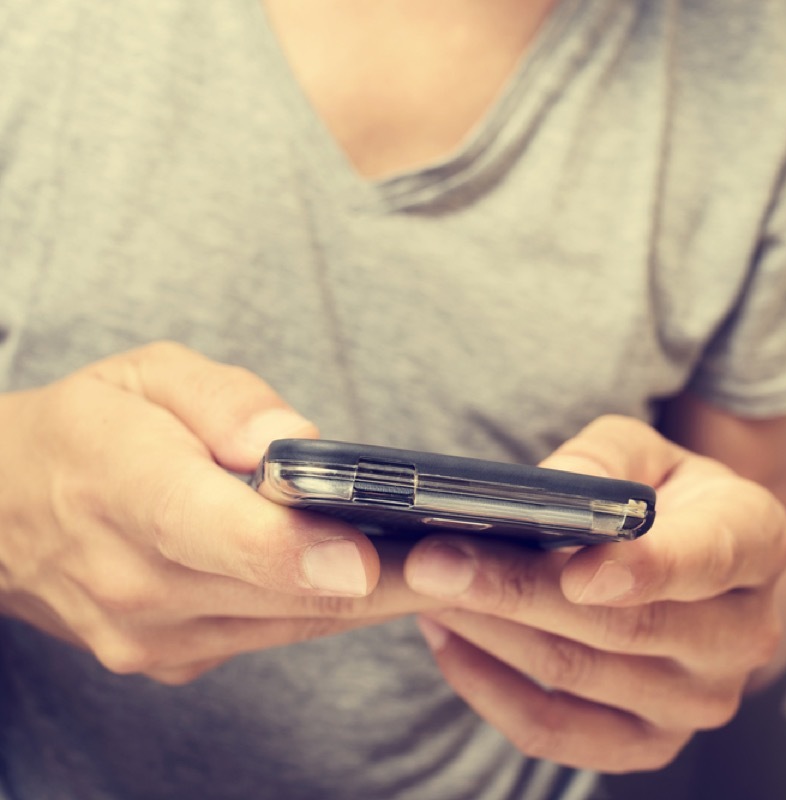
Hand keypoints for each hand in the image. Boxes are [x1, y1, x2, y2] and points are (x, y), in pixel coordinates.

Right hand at [0, 342, 433, 683]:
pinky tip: (384, 574)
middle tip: (470, 556)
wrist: (3, 514)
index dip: (299, 552)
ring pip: (295, 624)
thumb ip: (221, 400)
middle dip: (385, 578)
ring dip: (377, 598)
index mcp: (124, 492)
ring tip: (453, 562)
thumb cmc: (88, 430)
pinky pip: (277, 634)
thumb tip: (293, 442)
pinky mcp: (176, 660)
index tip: (368, 556)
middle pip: (282, 592)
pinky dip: (332, 606)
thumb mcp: (146, 375)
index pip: (218, 534)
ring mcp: (155, 636)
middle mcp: (137, 582)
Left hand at [405, 415, 785, 771]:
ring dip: (490, 630)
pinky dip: (489, 687)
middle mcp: (745, 633)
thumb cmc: (666, 497)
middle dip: (518, 591)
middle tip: (435, 560)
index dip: (644, 569)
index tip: (575, 571)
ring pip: (578, 675)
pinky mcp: (651, 744)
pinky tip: (448, 637)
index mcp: (757, 543)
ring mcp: (701, 700)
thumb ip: (601, 459)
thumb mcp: (644, 451)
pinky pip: (554, 734)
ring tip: (427, 586)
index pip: (707, 560)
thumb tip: (548, 490)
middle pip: (624, 626)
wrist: (696, 568)